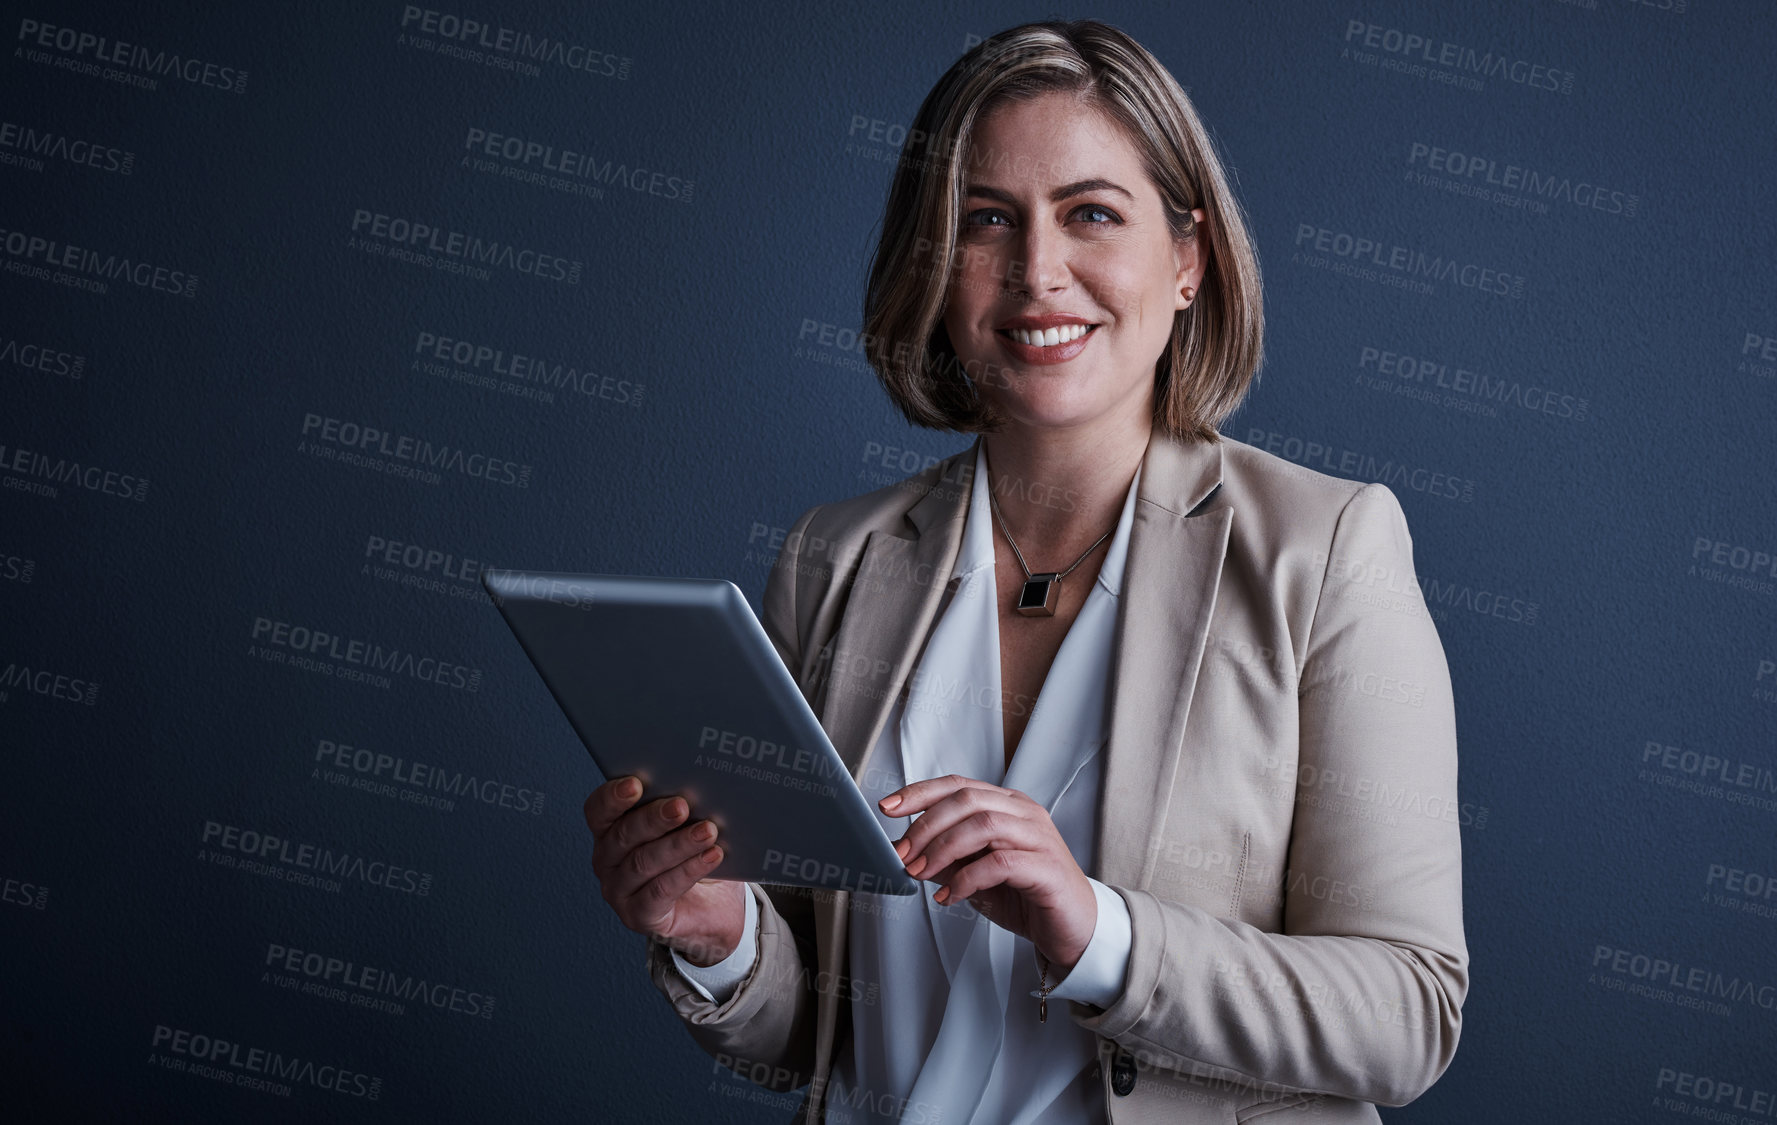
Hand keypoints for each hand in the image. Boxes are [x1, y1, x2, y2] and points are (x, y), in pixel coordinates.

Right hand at [584, 775, 746, 967]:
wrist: (712, 906)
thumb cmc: (693, 855)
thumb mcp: (685, 826)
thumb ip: (680, 807)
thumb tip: (699, 785)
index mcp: (610, 831)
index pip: (598, 811)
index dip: (613, 797)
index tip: (636, 784)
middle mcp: (607, 861)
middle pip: (623, 835)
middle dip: (654, 818)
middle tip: (682, 805)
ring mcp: (619, 891)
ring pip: (643, 863)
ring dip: (678, 844)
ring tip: (708, 831)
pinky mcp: (639, 915)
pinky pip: (661, 890)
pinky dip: (688, 871)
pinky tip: (712, 856)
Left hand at [880, 774, 1096, 973]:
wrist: (1073, 930)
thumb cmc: (1025, 897)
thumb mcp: (975, 874)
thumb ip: (946, 858)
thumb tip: (903, 851)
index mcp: (1007, 805)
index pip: (958, 785)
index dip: (919, 792)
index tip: (887, 807)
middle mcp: (1024, 813)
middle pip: (967, 800)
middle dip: (926, 825)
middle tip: (903, 854)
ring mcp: (1039, 837)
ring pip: (984, 824)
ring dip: (943, 848)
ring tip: (921, 873)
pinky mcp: (1047, 867)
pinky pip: (1001, 862)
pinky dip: (967, 878)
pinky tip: (949, 896)